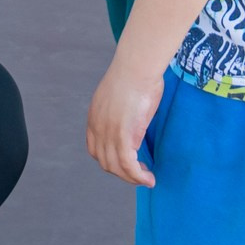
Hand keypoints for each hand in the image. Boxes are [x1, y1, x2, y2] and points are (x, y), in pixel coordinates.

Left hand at [86, 61, 161, 186]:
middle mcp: (98, 128)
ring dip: (132, 178)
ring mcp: (109, 133)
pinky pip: (129, 166)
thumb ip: (120, 108)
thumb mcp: (120, 93)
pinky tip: (149, 179)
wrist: (137, 66)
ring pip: (117, 168)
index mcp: (94, 117)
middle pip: (105, 162)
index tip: (126, 161)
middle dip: (122, 172)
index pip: (95, 149)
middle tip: (140, 173)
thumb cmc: (135, 73)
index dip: (109, 159)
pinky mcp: (124, 136)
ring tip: (147, 179)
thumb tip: (132, 114)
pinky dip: (138, 177)